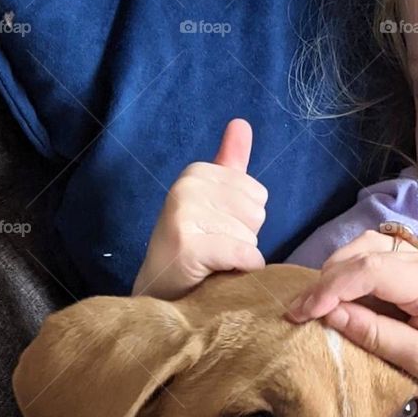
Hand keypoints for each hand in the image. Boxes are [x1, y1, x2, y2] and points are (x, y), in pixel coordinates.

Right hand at [132, 118, 267, 298]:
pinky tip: (214, 273)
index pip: (258, 194)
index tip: (214, 230)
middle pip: (257, 213)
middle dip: (243, 238)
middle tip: (211, 249)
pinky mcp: (187, 244)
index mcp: (196, 172)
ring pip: (251, 236)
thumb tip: (241, 123)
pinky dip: (238, 270)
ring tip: (209, 262)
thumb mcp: (212, 200)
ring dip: (237, 258)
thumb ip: (230, 163)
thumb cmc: (193, 248)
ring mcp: (184, 213)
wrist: (159, 293)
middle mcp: (187, 186)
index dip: (244, 221)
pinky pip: (243, 254)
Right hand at [284, 242, 417, 397]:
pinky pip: (381, 260)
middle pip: (361, 252)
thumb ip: (376, 334)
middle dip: (325, 280)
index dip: (327, 289)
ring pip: (368, 249)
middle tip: (297, 313)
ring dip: (338, 273)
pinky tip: (344, 300)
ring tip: (317, 306)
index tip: (298, 314)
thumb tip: (330, 316)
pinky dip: (355, 275)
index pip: (366, 270)